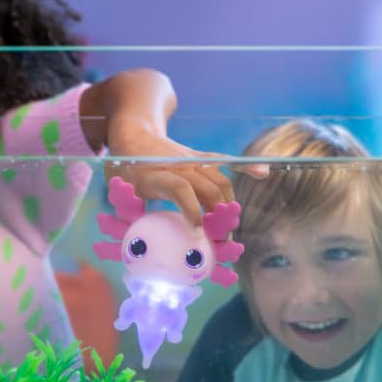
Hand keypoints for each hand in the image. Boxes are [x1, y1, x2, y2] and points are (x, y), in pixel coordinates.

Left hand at [106, 115, 267, 227]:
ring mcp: (192, 160)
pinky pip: (225, 163)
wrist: (133, 134)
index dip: (192, 210)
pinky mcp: (200, 158)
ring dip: (227, 206)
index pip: (180, 189)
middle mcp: (178, 165)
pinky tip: (262, 173)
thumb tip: (137, 248)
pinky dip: (245, 167)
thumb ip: (130, 215)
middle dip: (218, 216)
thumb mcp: (119, 192)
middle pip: (208, 187)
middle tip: (220, 242)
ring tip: (227, 230)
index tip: (197, 233)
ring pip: (219, 180)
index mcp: (155, 174)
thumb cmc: (123, 168)